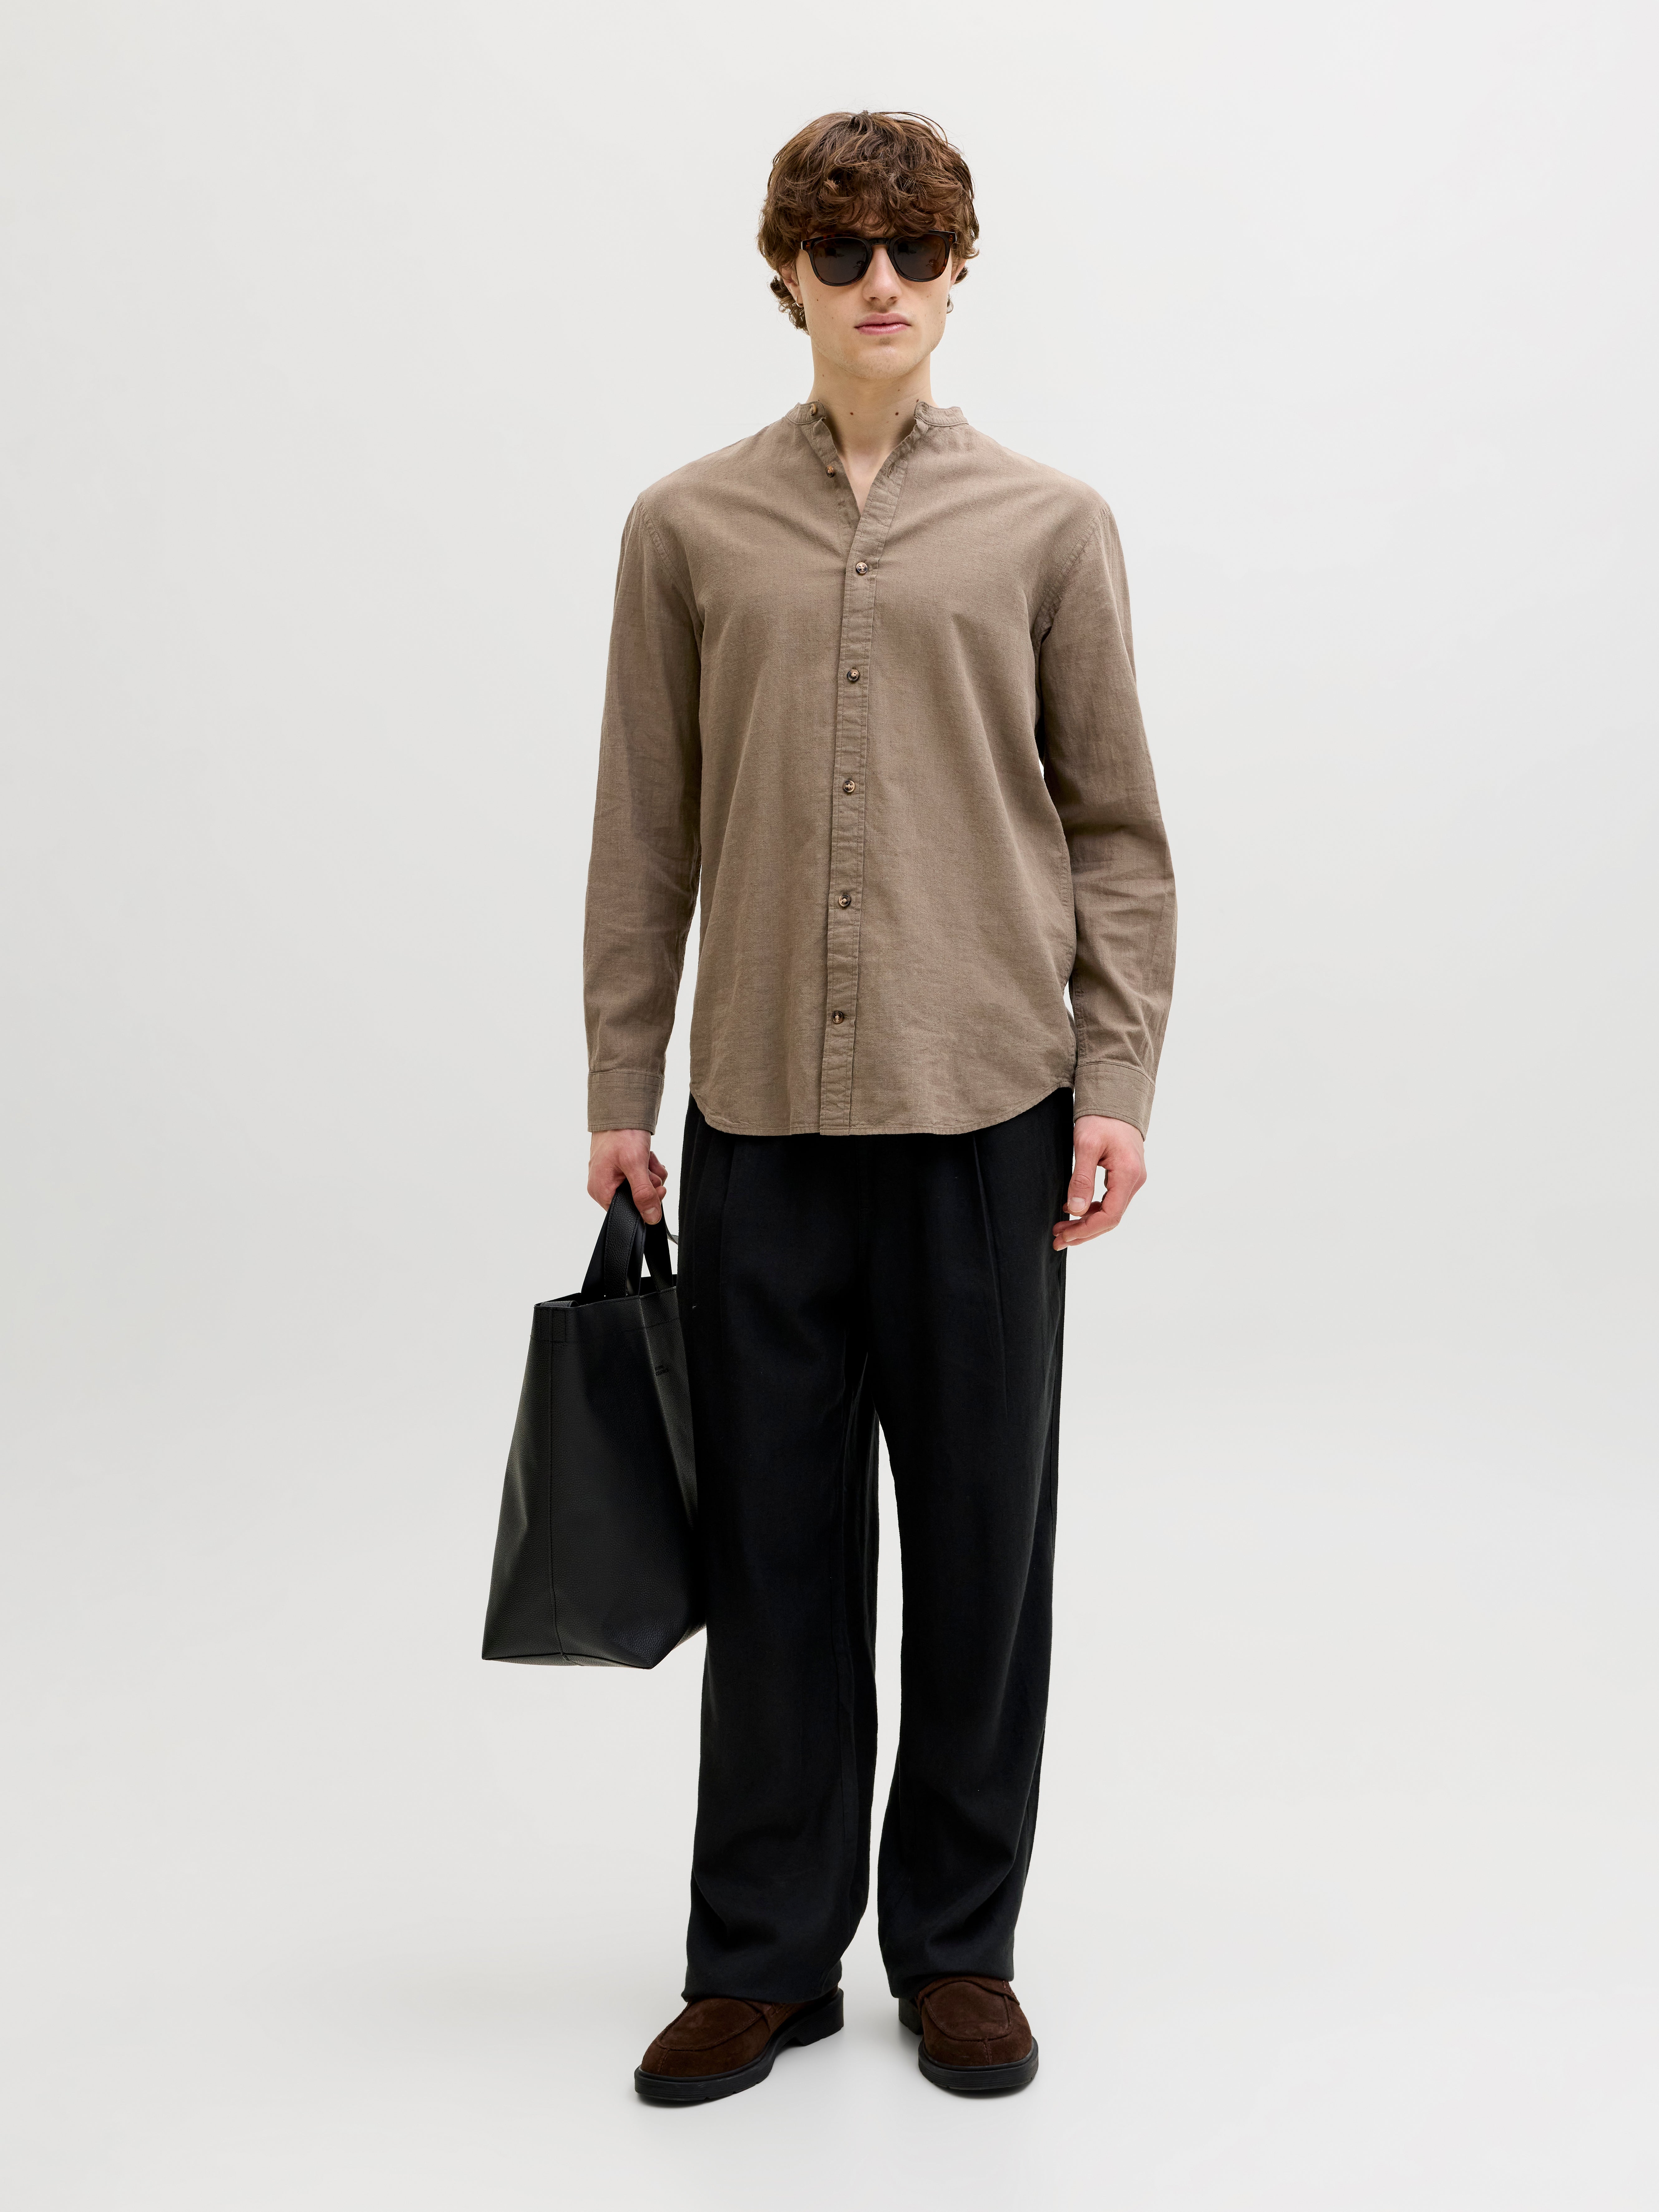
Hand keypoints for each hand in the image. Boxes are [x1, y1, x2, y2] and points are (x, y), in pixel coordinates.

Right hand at [588, 1128, 667, 1223]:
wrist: (621, 1109)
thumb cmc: (621, 1134)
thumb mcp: (635, 1165)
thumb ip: (643, 1193)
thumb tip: (651, 1218)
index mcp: (600, 1191)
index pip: (627, 1212)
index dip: (645, 1203)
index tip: (657, 1188)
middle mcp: (603, 1187)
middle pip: (636, 1200)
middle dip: (649, 1184)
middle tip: (648, 1168)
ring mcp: (612, 1177)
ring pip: (642, 1188)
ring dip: (651, 1174)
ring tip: (647, 1158)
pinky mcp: (621, 1169)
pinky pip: (641, 1177)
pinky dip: (648, 1167)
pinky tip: (647, 1156)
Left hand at [1053, 1116, 1145, 1249]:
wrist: (1115, 1100)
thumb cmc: (1100, 1118)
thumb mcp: (1086, 1145)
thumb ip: (1081, 1178)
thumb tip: (1075, 1210)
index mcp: (1128, 1175)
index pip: (1110, 1216)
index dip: (1086, 1230)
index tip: (1064, 1236)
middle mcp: (1135, 1180)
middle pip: (1110, 1219)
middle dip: (1083, 1232)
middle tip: (1057, 1240)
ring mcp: (1132, 1179)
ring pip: (1110, 1212)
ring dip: (1085, 1223)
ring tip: (1061, 1229)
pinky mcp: (1125, 1176)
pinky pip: (1109, 1201)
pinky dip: (1091, 1209)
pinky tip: (1071, 1209)